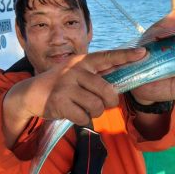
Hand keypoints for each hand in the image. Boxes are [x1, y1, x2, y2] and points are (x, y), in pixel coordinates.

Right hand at [3, 48, 145, 146]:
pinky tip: (74, 113)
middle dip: (110, 103)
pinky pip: (84, 117)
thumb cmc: (61, 85)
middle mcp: (75, 71)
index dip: (126, 56)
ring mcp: (66, 86)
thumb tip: (121, 81)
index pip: (108, 57)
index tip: (143, 53)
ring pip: (97, 107)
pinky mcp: (60, 102)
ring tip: (84, 108)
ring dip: (94, 113)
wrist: (31, 94)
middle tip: (104, 104)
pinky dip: (82, 120)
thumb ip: (96, 75)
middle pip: (107, 91)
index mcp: (82, 62)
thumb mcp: (76, 73)